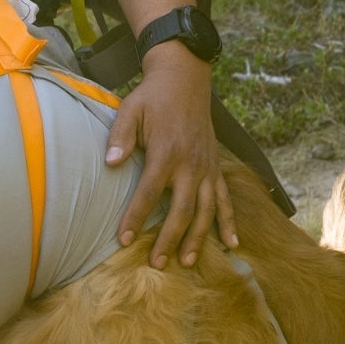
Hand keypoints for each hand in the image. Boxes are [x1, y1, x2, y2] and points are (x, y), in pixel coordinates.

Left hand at [106, 45, 235, 268]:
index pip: (148, 193)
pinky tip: (232, 244)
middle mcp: (191, 165)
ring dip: (198, 238)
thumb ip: (120, 137)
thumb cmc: (152, 98)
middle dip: (169, 239)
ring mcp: (207, 168)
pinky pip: (226, 199)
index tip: (123, 240)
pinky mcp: (216, 167)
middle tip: (156, 263)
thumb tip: (111, 163)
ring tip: (188, 262)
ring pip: (206, 210)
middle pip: (181, 210)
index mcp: (167, 153)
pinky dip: (229, 222)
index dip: (135, 218)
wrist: (185, 80)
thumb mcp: (130, 110)